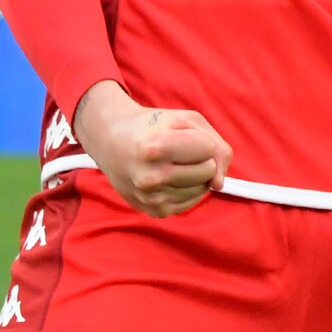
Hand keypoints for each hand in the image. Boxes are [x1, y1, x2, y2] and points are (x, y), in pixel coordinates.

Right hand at [72, 80, 230, 218]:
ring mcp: (152, 198)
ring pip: (203, 188)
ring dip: (195, 174)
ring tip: (172, 163)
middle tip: (178, 150)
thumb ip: (216, 145)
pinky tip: (169, 177)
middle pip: (208, 170)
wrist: (112, 142)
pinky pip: (192, 201)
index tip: (182, 136)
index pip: (208, 149)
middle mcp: (151, 177)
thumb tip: (219, 184)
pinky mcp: (155, 211)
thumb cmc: (154, 126)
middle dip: (201, 158)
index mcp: (156, 148)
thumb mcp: (186, 120)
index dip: (201, 139)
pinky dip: (188, 188)